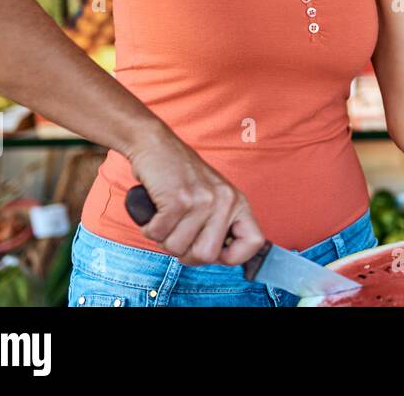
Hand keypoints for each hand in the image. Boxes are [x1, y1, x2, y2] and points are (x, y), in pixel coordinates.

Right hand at [126, 131, 265, 266]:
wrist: (156, 145)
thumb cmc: (180, 176)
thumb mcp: (212, 197)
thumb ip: (218, 225)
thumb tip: (214, 258)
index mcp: (238, 203)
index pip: (254, 242)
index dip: (232, 256)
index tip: (213, 251)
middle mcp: (226, 201)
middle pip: (206, 256)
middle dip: (185, 252)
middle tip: (177, 232)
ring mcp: (203, 200)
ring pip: (177, 248)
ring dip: (163, 237)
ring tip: (166, 215)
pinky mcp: (178, 199)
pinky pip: (158, 234)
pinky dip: (149, 227)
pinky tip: (155, 209)